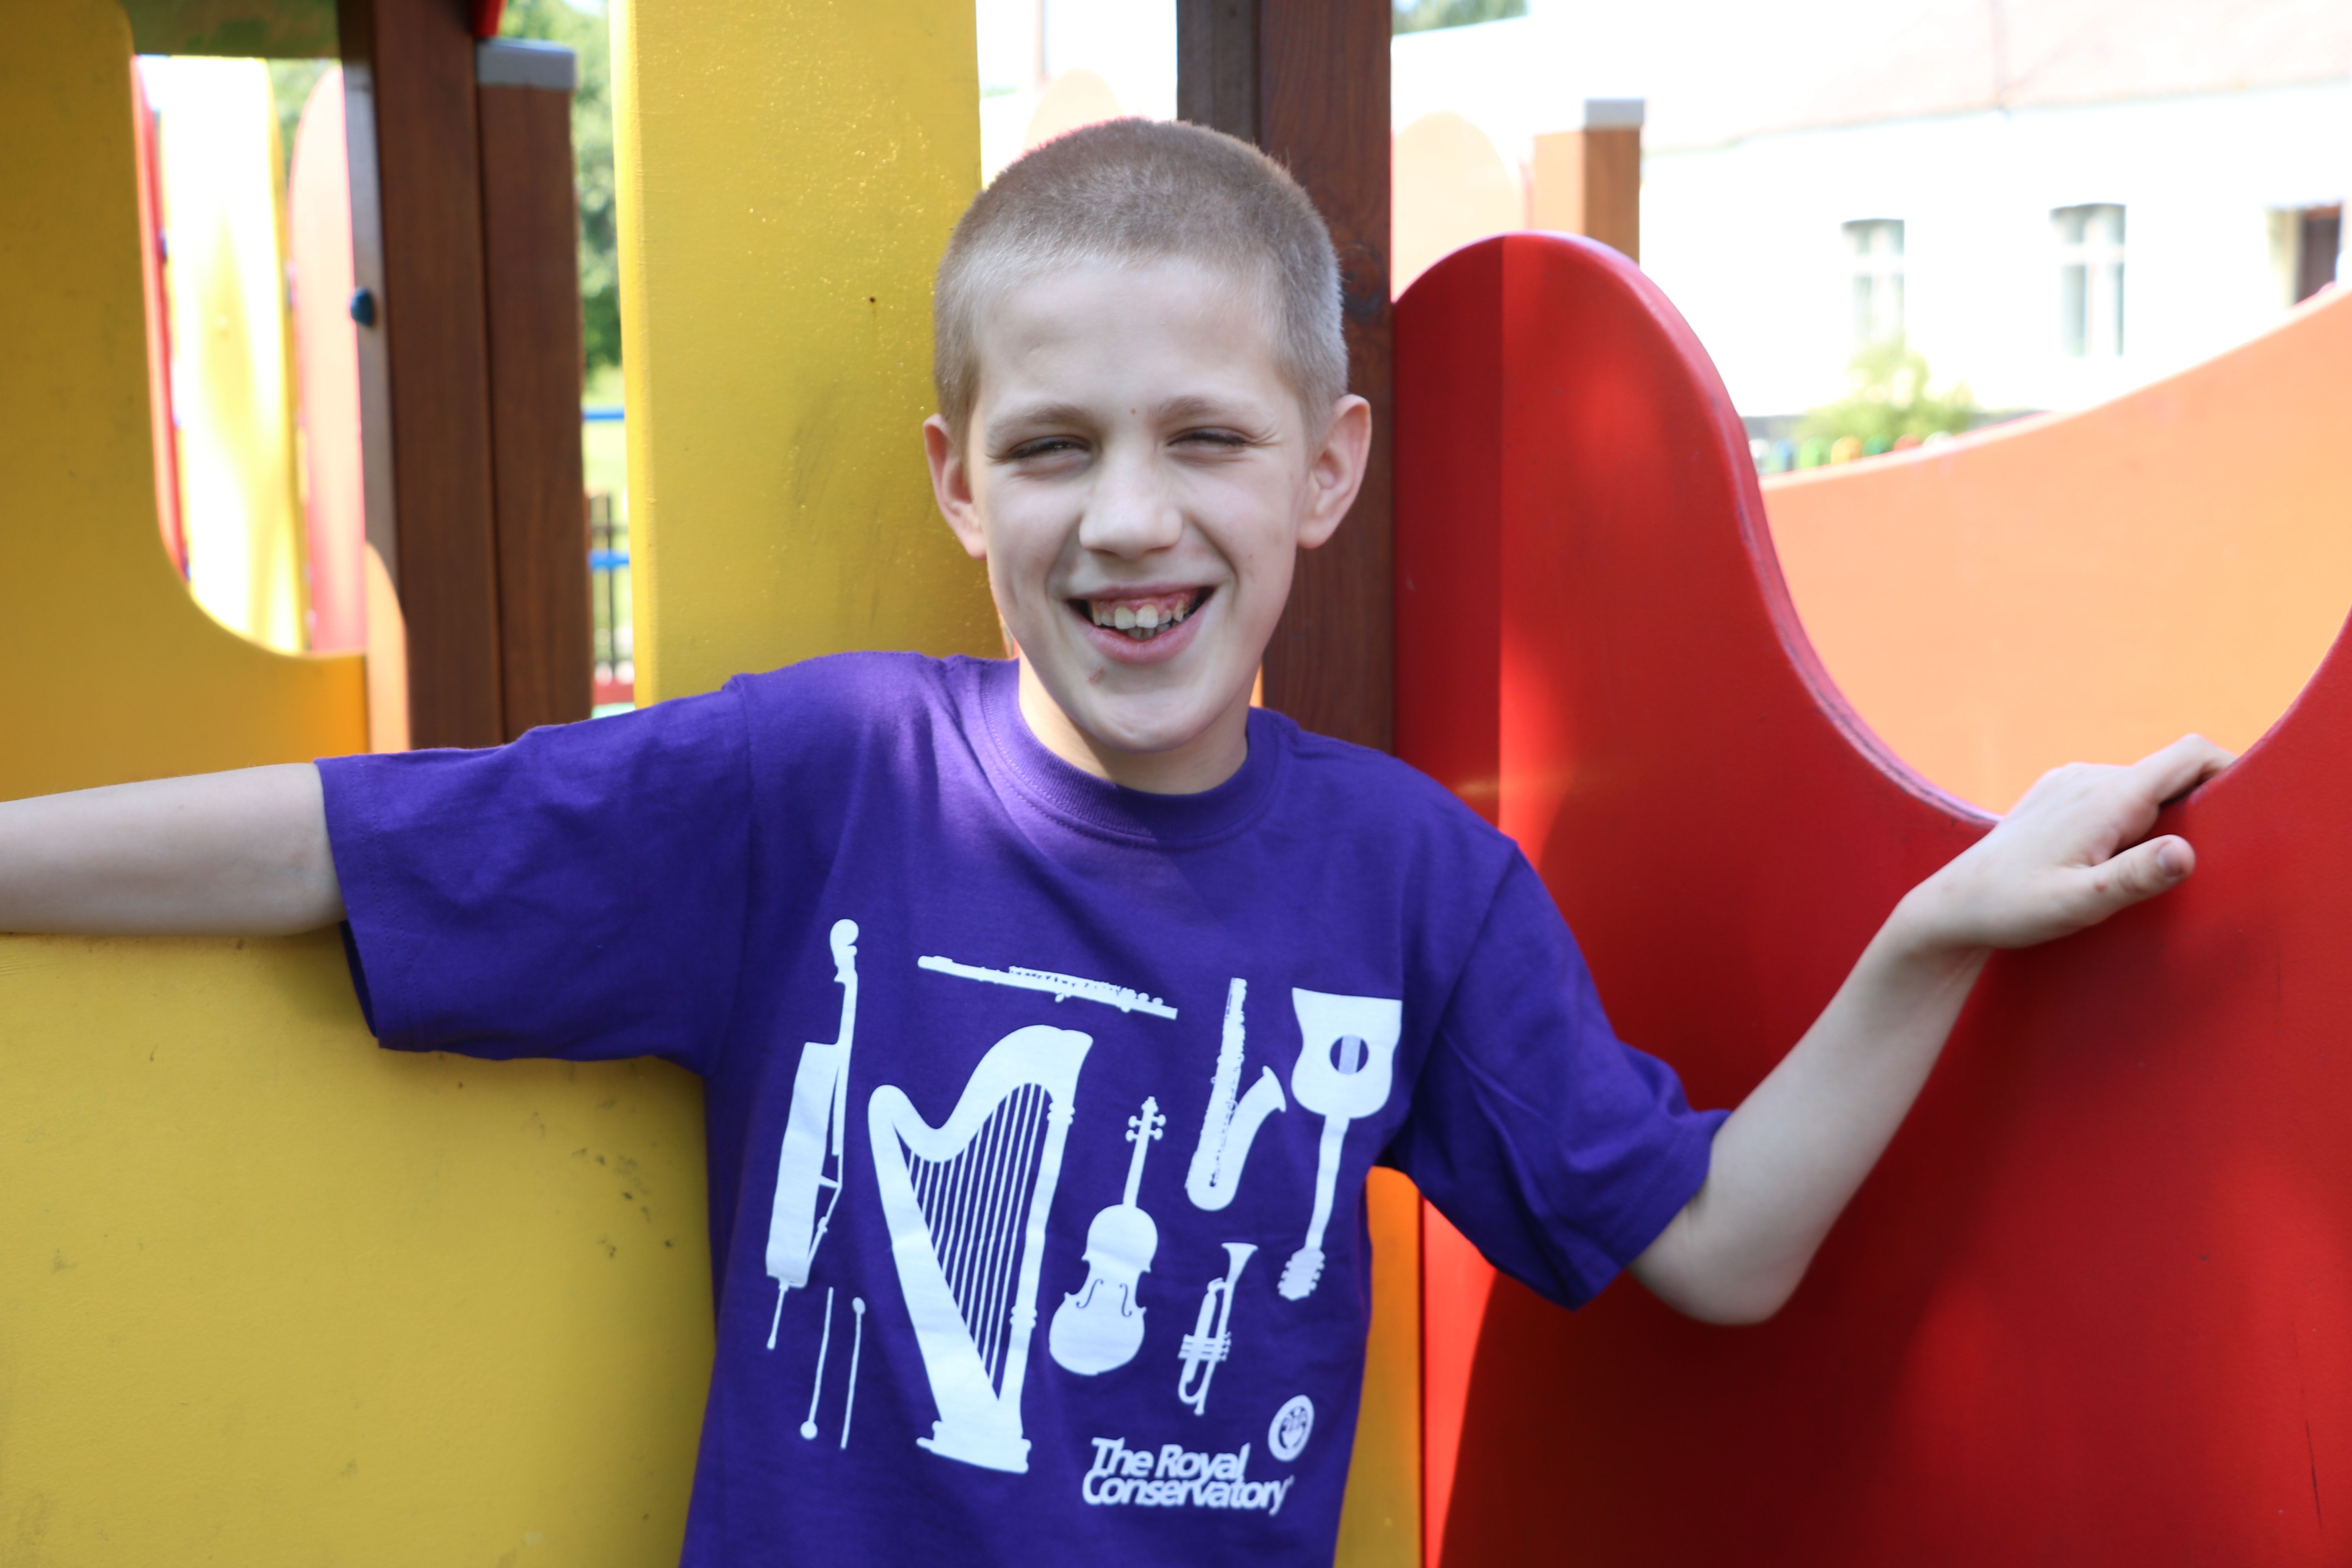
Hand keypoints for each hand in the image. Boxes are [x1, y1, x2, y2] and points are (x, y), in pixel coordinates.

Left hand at [1900, 734, 2233, 953]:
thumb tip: (2186, 852)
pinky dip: (2129, 819)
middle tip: (2192, 859)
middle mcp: (2089, 777)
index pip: (2190, 754)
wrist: (1953, 906)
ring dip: (2160, 817)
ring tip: (2141, 867)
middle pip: (2171, 772)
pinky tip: (2107, 859)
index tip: (2248, 805)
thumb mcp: (2079, 903)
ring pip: (2143, 786)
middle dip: (2196, 807)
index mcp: (2105, 797)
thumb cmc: (2012, 908)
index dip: (2229, 769)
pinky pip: (2114, 795)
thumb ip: (2135, 877)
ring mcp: (2071, 781)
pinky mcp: (2058, 792)